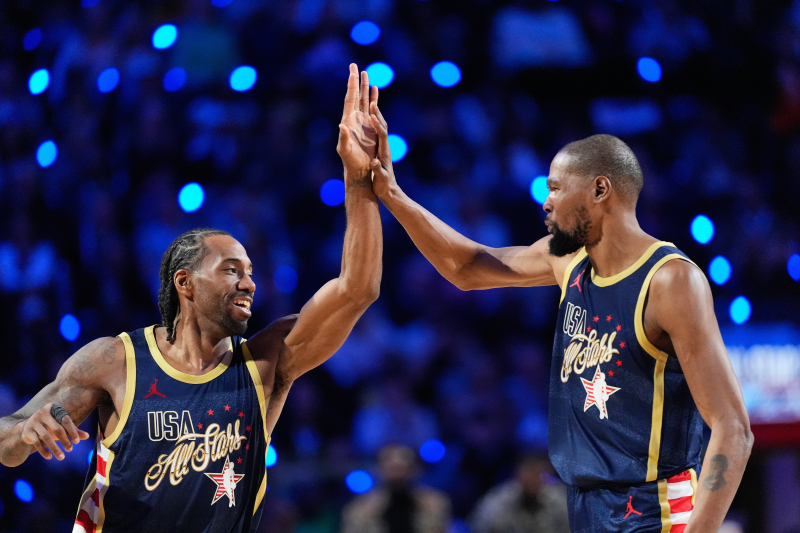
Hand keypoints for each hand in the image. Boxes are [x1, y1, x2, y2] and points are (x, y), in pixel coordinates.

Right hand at [20, 402, 89, 459]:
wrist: (28, 428)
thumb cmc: (50, 426)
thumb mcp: (61, 426)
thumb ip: (74, 430)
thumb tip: (87, 436)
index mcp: (53, 408)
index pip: (65, 420)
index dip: (72, 431)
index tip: (77, 442)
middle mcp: (42, 413)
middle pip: (57, 429)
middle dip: (65, 440)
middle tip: (70, 450)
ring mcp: (33, 422)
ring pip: (46, 437)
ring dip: (55, 448)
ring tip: (61, 457)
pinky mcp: (27, 431)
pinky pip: (37, 443)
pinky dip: (44, 451)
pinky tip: (50, 457)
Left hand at [337, 63, 378, 177]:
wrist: (359, 168)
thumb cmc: (350, 161)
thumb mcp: (344, 150)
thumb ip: (343, 138)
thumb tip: (341, 126)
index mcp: (348, 120)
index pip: (350, 99)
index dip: (352, 86)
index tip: (352, 72)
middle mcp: (354, 118)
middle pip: (356, 95)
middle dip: (356, 81)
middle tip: (355, 65)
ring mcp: (362, 121)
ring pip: (364, 100)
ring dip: (365, 87)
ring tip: (366, 73)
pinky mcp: (370, 126)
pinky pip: (371, 109)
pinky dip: (373, 98)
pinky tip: (374, 90)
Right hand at [368, 100, 395, 198]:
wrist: (388, 190)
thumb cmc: (383, 185)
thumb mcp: (380, 178)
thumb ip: (378, 170)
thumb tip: (374, 163)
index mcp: (384, 152)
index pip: (382, 134)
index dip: (378, 125)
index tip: (372, 115)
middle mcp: (385, 147)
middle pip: (382, 127)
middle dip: (378, 114)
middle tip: (372, 101)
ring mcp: (383, 147)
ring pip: (381, 127)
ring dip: (377, 115)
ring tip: (372, 102)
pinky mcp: (380, 149)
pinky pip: (378, 132)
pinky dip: (375, 122)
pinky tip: (370, 116)